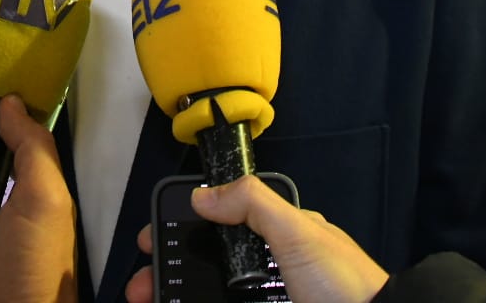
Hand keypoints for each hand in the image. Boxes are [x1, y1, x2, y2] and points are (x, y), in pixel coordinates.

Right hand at [123, 175, 388, 302]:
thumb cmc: (344, 285)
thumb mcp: (299, 233)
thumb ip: (254, 204)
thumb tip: (204, 195)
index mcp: (281, 236)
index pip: (223, 222)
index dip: (185, 228)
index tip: (152, 238)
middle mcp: (272, 269)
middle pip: (209, 266)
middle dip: (171, 273)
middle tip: (141, 286)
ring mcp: (269, 300)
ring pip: (213, 297)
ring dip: (179, 299)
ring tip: (149, 302)